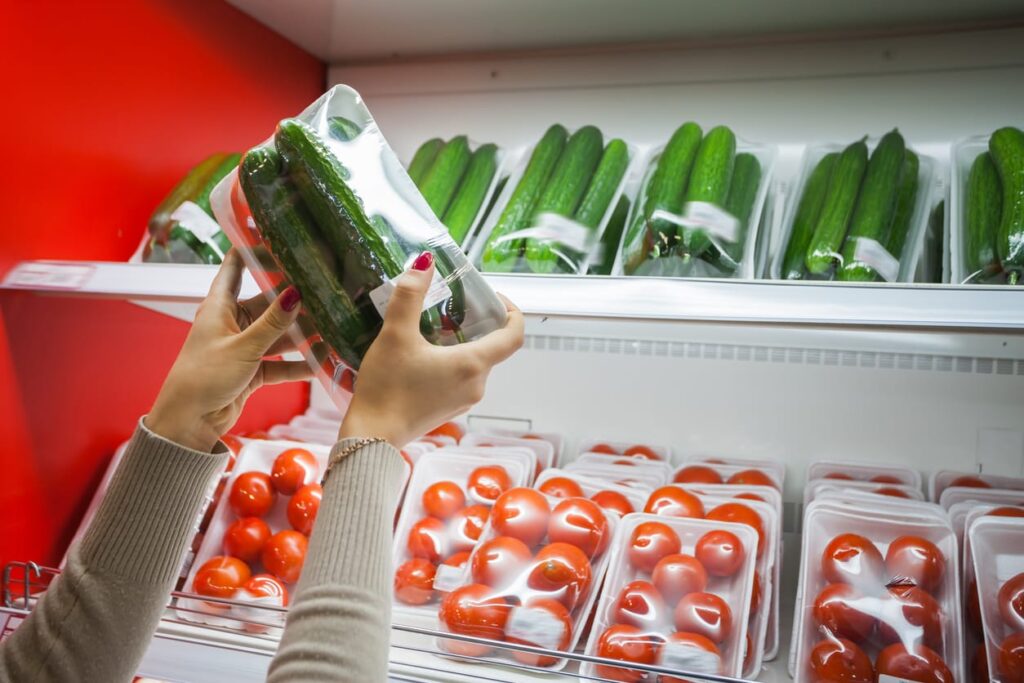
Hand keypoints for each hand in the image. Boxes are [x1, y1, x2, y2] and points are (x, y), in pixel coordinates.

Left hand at [148, 250, 313, 450]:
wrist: (188, 422)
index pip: (235, 268)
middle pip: (268, 304)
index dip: (252, 250)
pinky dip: (298, 364)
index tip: (276, 235)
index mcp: (219, 307)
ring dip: (302, 335)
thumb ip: (273, 322)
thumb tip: (296, 292)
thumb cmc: (203, 377)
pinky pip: (281, 363)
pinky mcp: (253, 371)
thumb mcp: (243, 347)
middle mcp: (232, 323)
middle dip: (295, 301)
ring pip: (279, 334)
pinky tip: (322, 363)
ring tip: (332, 328)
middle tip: (326, 290)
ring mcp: (244, 347)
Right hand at [340, 253, 523, 447]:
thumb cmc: (387, 388)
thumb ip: (409, 295)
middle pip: (492, 346)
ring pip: (474, 362)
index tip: (493, 297)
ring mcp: (464, 400)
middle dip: (477, 323)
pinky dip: (450, 361)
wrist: (372, 437)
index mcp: (473, 364)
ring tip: (432, 327)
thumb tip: (424, 262)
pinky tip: (422, 354)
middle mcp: (477, 385)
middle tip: (451, 306)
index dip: (512, 311)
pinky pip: (460, 378)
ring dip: (461, 342)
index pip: (515, 335)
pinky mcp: (449, 409)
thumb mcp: (395, 335)